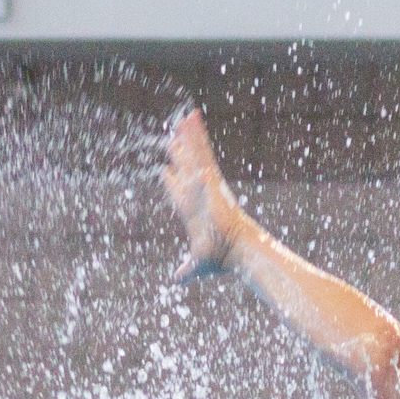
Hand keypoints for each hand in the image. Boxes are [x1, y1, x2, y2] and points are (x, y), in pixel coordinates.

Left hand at [163, 109, 244, 281]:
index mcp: (192, 210)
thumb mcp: (196, 265)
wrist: (233, 248)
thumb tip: (177, 281)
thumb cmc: (219, 257)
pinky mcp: (209, 176)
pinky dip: (195, 134)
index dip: (172, 180)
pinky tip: (190, 117)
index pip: (179, 191)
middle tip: (173, 135)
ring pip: (194, 154)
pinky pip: (200, 150)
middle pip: (187, 166)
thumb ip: (186, 271)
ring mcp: (204, 182)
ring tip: (183, 117)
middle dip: (180, 152)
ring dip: (188, 135)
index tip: (166, 170)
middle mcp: (198, 192)